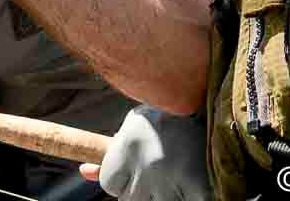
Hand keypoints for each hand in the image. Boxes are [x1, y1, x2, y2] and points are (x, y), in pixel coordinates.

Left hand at [79, 105, 210, 200]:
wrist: (205, 98)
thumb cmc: (164, 112)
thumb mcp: (133, 124)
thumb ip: (109, 150)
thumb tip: (84, 172)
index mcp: (128, 146)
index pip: (109, 184)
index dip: (120, 177)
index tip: (134, 165)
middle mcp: (146, 166)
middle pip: (129, 199)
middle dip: (140, 188)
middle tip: (155, 169)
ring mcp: (173, 180)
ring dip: (163, 193)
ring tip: (172, 173)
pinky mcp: (199, 188)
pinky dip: (186, 196)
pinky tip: (188, 184)